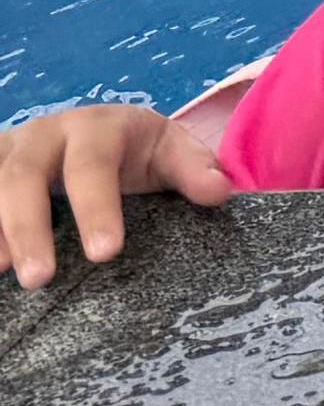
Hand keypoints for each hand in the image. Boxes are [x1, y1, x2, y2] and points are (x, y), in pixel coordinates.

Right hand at [1, 105, 229, 289]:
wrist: (102, 130)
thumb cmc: (140, 149)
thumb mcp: (171, 151)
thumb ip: (194, 169)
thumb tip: (218, 192)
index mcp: (97, 126)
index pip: (92, 164)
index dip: (96, 207)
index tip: (106, 253)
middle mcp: (45, 134)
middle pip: (25, 175)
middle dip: (29, 226)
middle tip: (40, 278)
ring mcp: (10, 150)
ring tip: (0, 271)